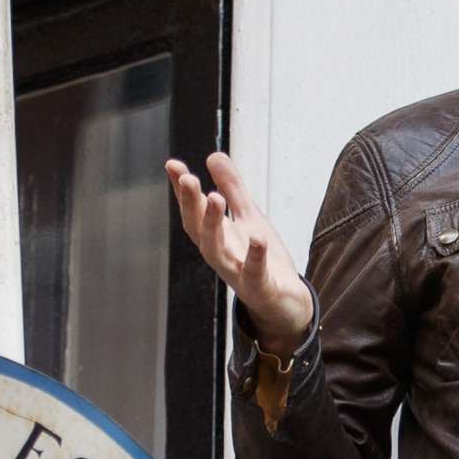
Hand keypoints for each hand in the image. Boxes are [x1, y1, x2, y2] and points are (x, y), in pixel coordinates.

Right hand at [165, 152, 313, 357]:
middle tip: (188, 177)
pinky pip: (253, 273)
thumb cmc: (262, 260)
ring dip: (213, 225)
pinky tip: (257, 239)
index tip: (173, 165)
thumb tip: (212, 155)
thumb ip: (232, 189)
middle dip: (191, 203)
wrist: (285, 303)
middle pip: (197, 229)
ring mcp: (236, 273)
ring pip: (216, 251)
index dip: (182, 190)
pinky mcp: (258, 288)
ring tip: (215, 199)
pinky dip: (254, 257)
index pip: (193, 211)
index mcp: (216, 236)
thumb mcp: (248, 218)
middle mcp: (219, 254)